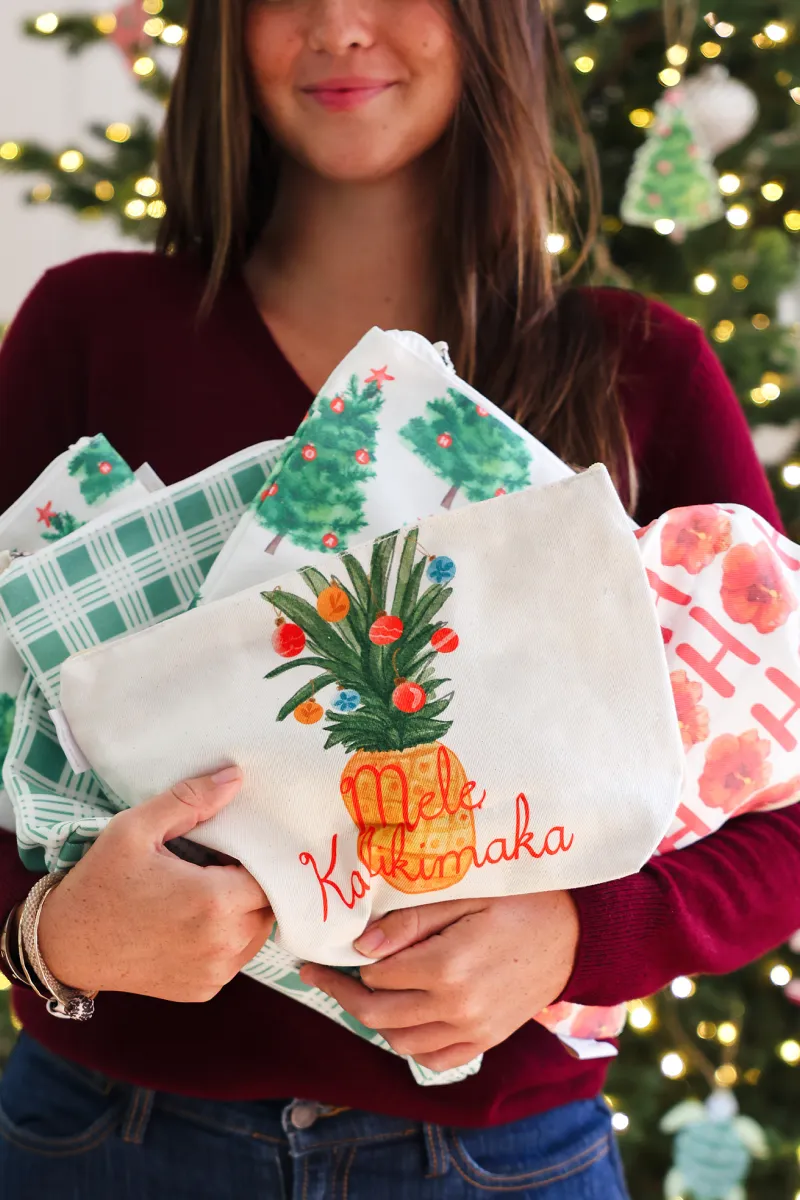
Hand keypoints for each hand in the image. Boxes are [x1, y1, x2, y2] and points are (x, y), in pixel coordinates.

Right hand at [37, 768, 274, 1002]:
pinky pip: (235, 959)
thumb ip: (190, 800)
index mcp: (213, 901)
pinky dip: (227, 939)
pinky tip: (196, 921)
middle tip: (220, 868)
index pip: (269, 878)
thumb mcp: (136, 828)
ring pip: (255, 934)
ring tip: (208, 892)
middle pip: (267, 907)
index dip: (258, 861)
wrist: (66, 946)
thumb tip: (234, 778)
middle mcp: (221, 944)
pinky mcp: (202, 990)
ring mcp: (213, 973)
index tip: (233, 850)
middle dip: (252, 885)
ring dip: (243, 912)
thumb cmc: (100, 882)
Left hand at [300, 892, 578, 1071]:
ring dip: (370, 1019)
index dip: (345, 962)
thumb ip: (411, 919)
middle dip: (341, 993)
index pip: (375, 974)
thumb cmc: (519, 902)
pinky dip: (407, 1044)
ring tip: (356, 991)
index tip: (323, 951)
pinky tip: (398, 1019)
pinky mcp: (486, 1041)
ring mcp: (473, 1031)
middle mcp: (457, 1008)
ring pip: (399, 1041)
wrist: (575, 934)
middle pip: (377, 1013)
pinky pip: (433, 1058)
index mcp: (447, 967)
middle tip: (318, 973)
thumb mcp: (464, 894)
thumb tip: (361, 945)